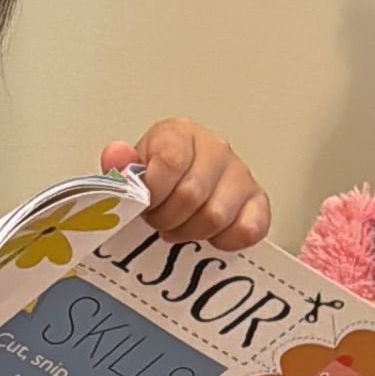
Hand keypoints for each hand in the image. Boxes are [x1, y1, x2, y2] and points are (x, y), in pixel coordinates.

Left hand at [102, 120, 270, 250]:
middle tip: (158, 221)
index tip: (146, 202)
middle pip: (191, 194)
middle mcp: (215, 148)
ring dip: (191, 232)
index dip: (154, 192)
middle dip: (167, 217)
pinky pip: (249, 229)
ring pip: (216, 216)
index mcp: (180, 134)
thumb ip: (120, 164)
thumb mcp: (132, 170)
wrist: (182, 188)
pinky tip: (210, 235)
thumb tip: (116, 155)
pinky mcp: (258, 201)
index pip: (171, 161)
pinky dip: (225, 241)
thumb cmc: (159, 180)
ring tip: (180, 227)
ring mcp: (241, 174)